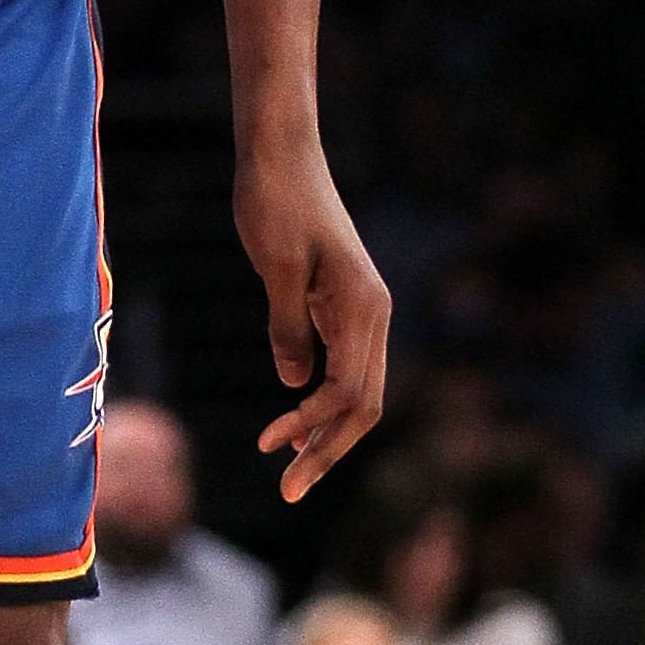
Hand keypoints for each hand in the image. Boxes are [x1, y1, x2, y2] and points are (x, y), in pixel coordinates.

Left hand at [236, 136, 390, 502]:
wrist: (281, 152)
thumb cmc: (274, 201)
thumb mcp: (274, 267)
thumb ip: (288, 326)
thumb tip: (294, 384)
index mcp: (364, 306)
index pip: (349, 392)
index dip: (314, 428)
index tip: (271, 449)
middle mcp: (374, 312)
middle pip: (363, 404)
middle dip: (328, 450)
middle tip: (288, 492)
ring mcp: (362, 309)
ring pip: (357, 390)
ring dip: (326, 431)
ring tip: (290, 467)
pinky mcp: (343, 304)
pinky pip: (344, 367)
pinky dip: (322, 401)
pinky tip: (295, 425)